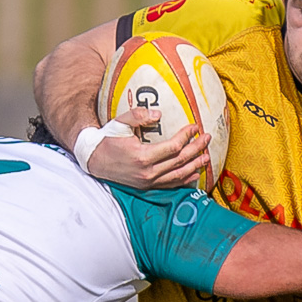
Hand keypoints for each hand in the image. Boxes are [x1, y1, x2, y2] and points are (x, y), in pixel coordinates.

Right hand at [86, 106, 209, 189]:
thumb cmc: (107, 139)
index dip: (186, 136)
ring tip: (206, 156)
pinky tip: (194, 174)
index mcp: (142, 156)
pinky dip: (184, 180)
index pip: (173, 147)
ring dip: (194, 166)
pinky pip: (170, 185)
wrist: (94, 160)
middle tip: (207, 138)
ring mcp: (147, 182)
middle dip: (196, 149)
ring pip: (178, 175)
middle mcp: (147, 172)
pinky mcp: (146, 187)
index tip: (195, 126)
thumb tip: (159, 113)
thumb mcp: (120, 123)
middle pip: (179, 161)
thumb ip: (138, 116)